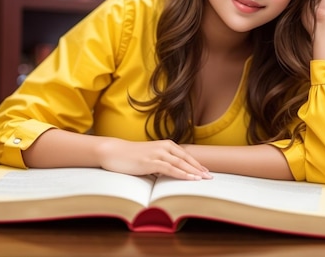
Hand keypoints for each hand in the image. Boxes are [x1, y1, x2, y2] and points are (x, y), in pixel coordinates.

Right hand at [97, 138, 212, 179]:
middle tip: (211, 176)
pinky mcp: (151, 161)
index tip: (206, 171)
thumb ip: (162, 162)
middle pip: (186, 159)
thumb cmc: (131, 156)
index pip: (185, 155)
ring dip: (193, 172)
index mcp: (165, 145)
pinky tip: (190, 179)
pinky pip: (170, 168)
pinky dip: (182, 174)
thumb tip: (171, 172)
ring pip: (180, 163)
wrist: (113, 152)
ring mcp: (157, 153)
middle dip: (199, 168)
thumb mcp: (150, 157)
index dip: (197, 163)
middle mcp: (164, 147)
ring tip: (204, 179)